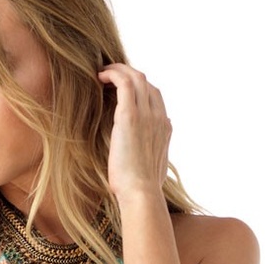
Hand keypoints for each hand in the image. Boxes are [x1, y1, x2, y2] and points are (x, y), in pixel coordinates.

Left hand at [98, 63, 171, 206]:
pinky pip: (124, 83)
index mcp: (165, 128)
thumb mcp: (154, 168)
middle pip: (146, 83)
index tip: (121, 90)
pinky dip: (113, 74)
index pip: (155, 97)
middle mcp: (159, 117)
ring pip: (136, 77)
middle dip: (128, 74)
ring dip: (119, 70)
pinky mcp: (130, 117)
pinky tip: (100, 76)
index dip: (138, 88)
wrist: (142, 193)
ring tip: (103, 72)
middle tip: (110, 75)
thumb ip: (155, 152)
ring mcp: (147, 115)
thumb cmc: (143, 189)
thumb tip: (155, 148)